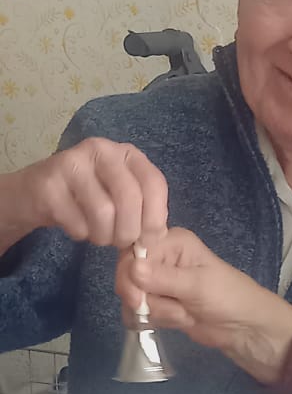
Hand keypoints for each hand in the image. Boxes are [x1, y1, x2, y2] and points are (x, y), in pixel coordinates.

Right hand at [0, 139, 167, 252]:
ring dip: (103, 236)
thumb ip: (143, 211)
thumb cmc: (86, 198)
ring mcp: (72, 163)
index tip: (149, 241)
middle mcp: (101, 150)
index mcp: (126, 153)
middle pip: (129, 197)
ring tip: (98, 235)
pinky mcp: (49, 184)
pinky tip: (76, 227)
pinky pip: (77, 222)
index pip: (154, 183)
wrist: (33, 193)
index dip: (155, 217)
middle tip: (119, 243)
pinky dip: (81, 234)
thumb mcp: (119, 198)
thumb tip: (156, 237)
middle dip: (128, 231)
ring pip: (103, 212)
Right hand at [116, 228, 291, 384]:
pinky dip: (157, 320)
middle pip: (127, 275)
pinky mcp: (159, 303)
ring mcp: (158, 282)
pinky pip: (139, 313)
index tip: (137, 297)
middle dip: (145, 298)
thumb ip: (164, 278)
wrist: (243, 328)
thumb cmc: (228, 297)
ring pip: (133, 298)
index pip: (132, 251)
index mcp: (171, 241)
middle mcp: (161, 258)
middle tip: (173, 309)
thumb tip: (132, 269)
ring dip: (158, 312)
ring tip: (185, 313)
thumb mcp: (198, 285)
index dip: (129, 274)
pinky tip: (180, 321)